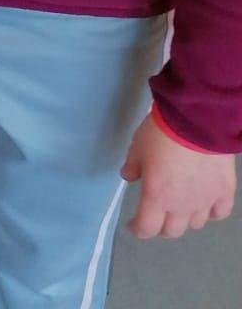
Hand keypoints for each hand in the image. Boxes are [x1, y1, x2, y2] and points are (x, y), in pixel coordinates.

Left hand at [122, 112, 235, 238]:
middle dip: (160, 226)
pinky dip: (211, 212)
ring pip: (195, 224)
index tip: (132, 225)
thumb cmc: (162, 133)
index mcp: (157, 197)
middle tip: (155, 214)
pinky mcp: (224, 192)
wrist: (197, 121)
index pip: (147, 227)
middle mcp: (181, 206)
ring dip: (184, 218)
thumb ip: (132, 165)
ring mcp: (205, 201)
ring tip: (179, 206)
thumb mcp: (138, 146)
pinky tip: (205, 204)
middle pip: (172, 230)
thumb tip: (129, 177)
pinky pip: (219, 213)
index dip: (138, 229)